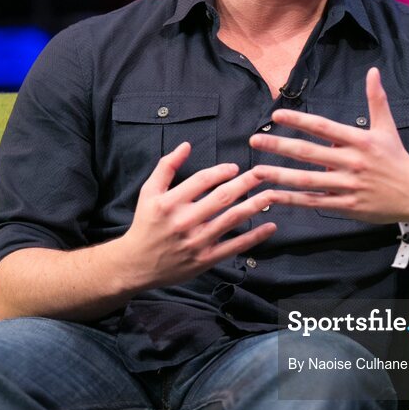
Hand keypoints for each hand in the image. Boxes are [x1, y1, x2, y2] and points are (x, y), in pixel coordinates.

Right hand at [118, 143, 275, 291]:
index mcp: (169, 203)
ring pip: (231, 220)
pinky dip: (254, 237)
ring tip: (271, 194)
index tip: (234, 167)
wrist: (136, 264)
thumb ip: (166, 167)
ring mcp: (196, 242)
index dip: (220, 171)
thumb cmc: (145, 224)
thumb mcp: (148, 192)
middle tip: (263, 173)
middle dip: (245, 183)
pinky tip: (270, 226)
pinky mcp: (205, 259)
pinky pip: (234, 246)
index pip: (201, 180)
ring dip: (254, 206)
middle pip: (221, 198)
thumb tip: (186, 145)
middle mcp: (184, 222)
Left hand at [249, 67, 408, 225]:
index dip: (299, 120)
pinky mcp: (345, 206)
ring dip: (279, 175)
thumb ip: (376, 100)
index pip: (323, 127)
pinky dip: (292, 199)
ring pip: (307, 180)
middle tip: (254, 140)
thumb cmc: (397, 159)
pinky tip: (273, 196)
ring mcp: (347, 186)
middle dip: (279, 146)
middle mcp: (351, 162)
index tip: (277, 115)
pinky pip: (314, 201)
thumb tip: (373, 71)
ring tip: (256, 170)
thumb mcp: (387, 128)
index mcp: (359, 140)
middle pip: (308, 153)